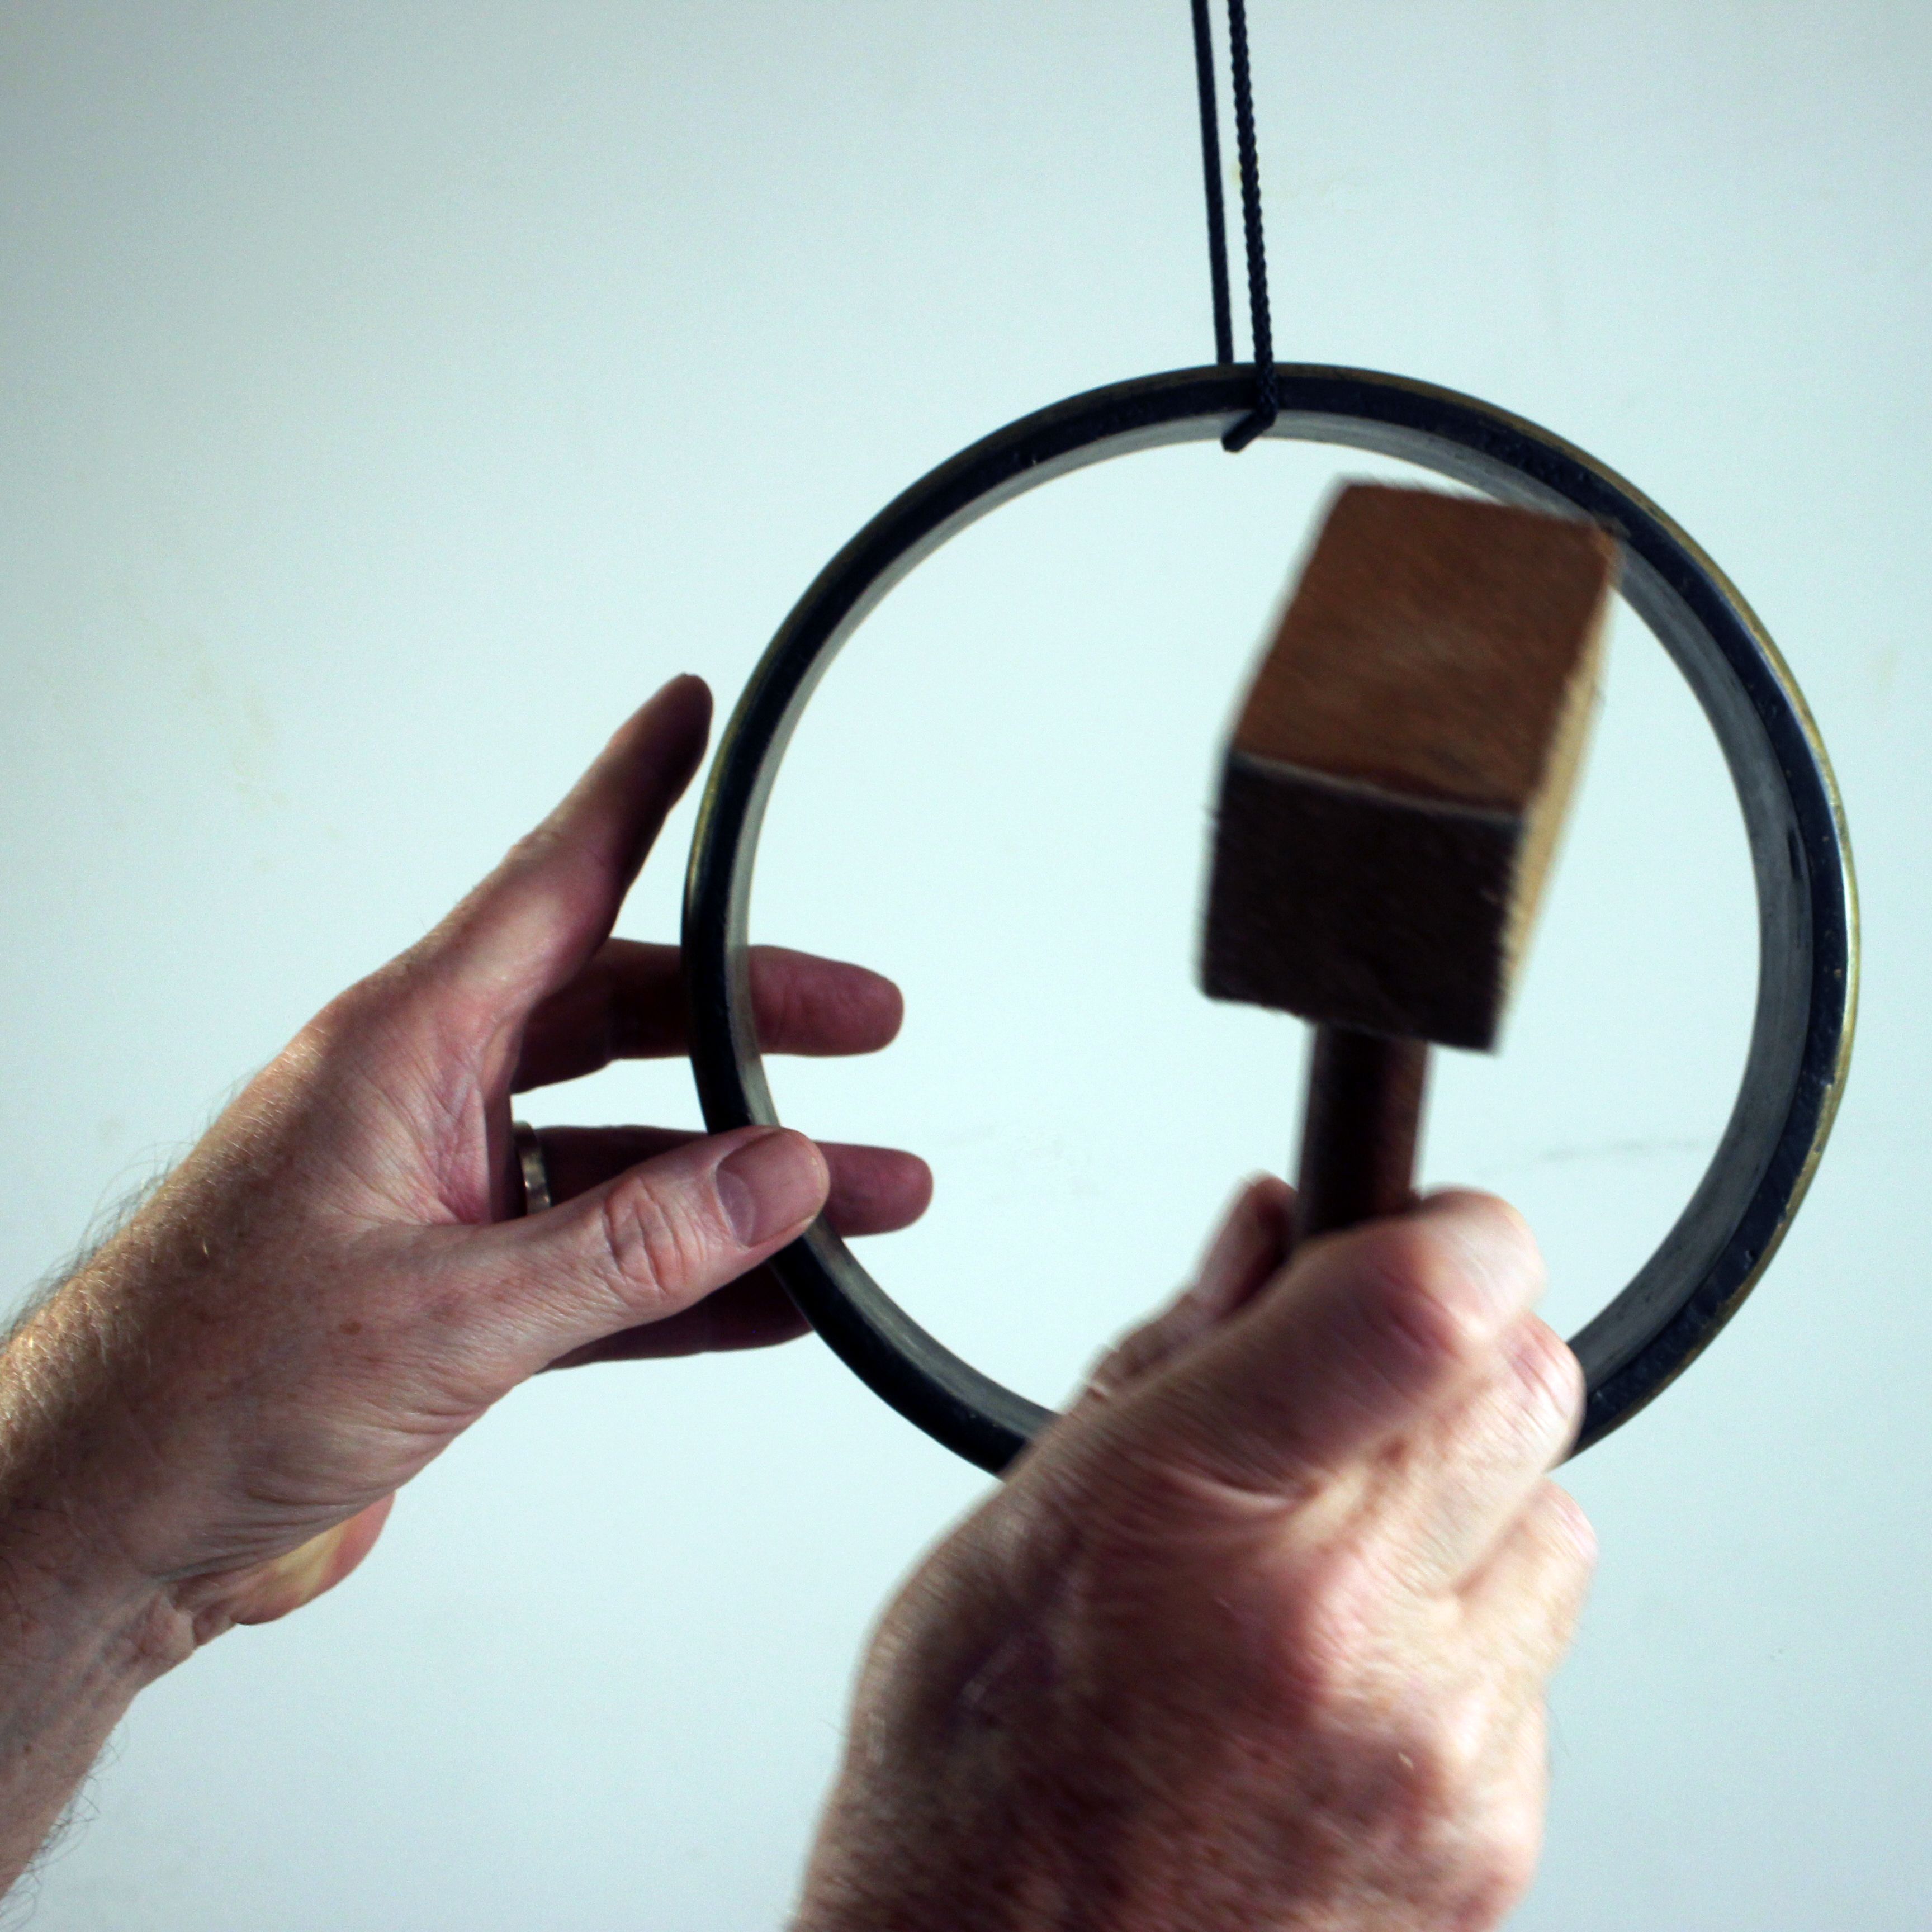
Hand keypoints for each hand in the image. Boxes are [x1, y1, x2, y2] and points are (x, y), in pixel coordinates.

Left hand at [0, 675, 927, 1643]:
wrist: (103, 1528)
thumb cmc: (198, 1390)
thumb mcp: (445, 1313)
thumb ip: (630, 1246)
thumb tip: (783, 1174)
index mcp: (401, 1052)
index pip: (548, 885)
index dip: (631, 792)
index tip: (691, 716)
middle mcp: (427, 1104)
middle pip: (624, 1018)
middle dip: (751, 1020)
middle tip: (861, 1020)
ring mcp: (444, 1200)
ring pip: (631, 1153)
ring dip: (747, 1179)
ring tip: (869, 1195)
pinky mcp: (456, 1293)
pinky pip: (608, 1261)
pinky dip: (695, 1277)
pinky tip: (782, 1294)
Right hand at [795, 1182, 1593, 1931]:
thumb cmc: (978, 1780)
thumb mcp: (1018, 1522)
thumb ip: (1173, 1354)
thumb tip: (1271, 1229)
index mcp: (1196, 1518)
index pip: (1422, 1310)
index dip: (1459, 1231)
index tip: (1436, 1224)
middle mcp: (1340, 1634)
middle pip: (1525, 1386)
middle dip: (1456, 1355)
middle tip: (1357, 1392)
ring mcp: (1434, 1751)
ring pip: (1553, 1518)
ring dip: (1467, 1506)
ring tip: (1330, 1569)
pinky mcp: (1491, 1839)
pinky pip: (1537, 1660)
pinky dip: (1464, 1640)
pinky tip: (1343, 1682)